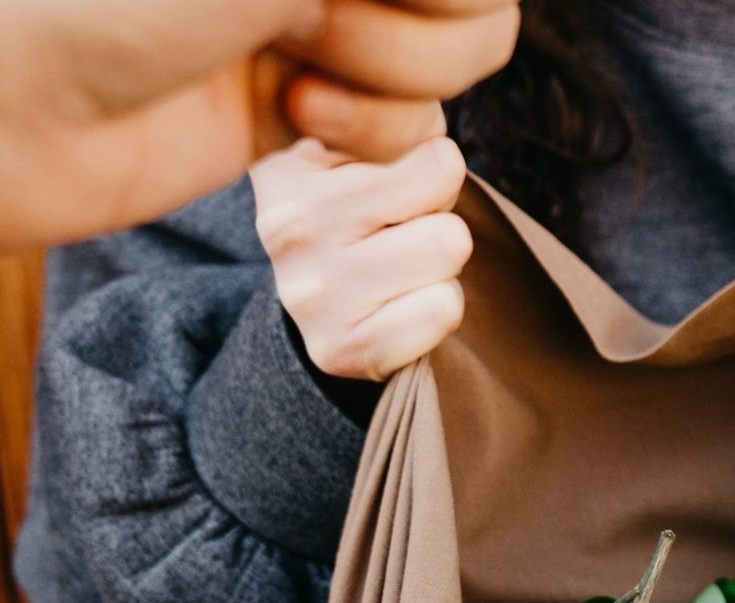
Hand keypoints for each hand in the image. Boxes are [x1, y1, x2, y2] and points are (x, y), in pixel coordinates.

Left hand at [0, 0, 519, 245]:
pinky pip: (406, 128)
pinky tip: (292, 118)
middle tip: (316, 14)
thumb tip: (486, 0)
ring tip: (296, 66)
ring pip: (453, 61)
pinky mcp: (299, 111)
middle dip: (417, 16)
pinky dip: (370, 130)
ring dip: (395, 73)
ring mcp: (315, 22)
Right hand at [252, 136, 471, 381]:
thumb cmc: (369, 208)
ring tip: (398, 263)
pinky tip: (399, 305)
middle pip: (442, 185)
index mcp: (289, 161)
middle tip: (399, 230)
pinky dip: (438, 307)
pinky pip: (442, 309)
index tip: (390, 178)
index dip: (431, 163)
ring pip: (448, 245)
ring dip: (439, 259)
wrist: (328, 306)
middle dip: (436, 209)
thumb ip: (400, 122)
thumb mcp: (375, 144)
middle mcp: (285, 223)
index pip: (418, 139)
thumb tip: (430, 156)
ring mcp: (306, 292)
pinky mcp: (337, 349)